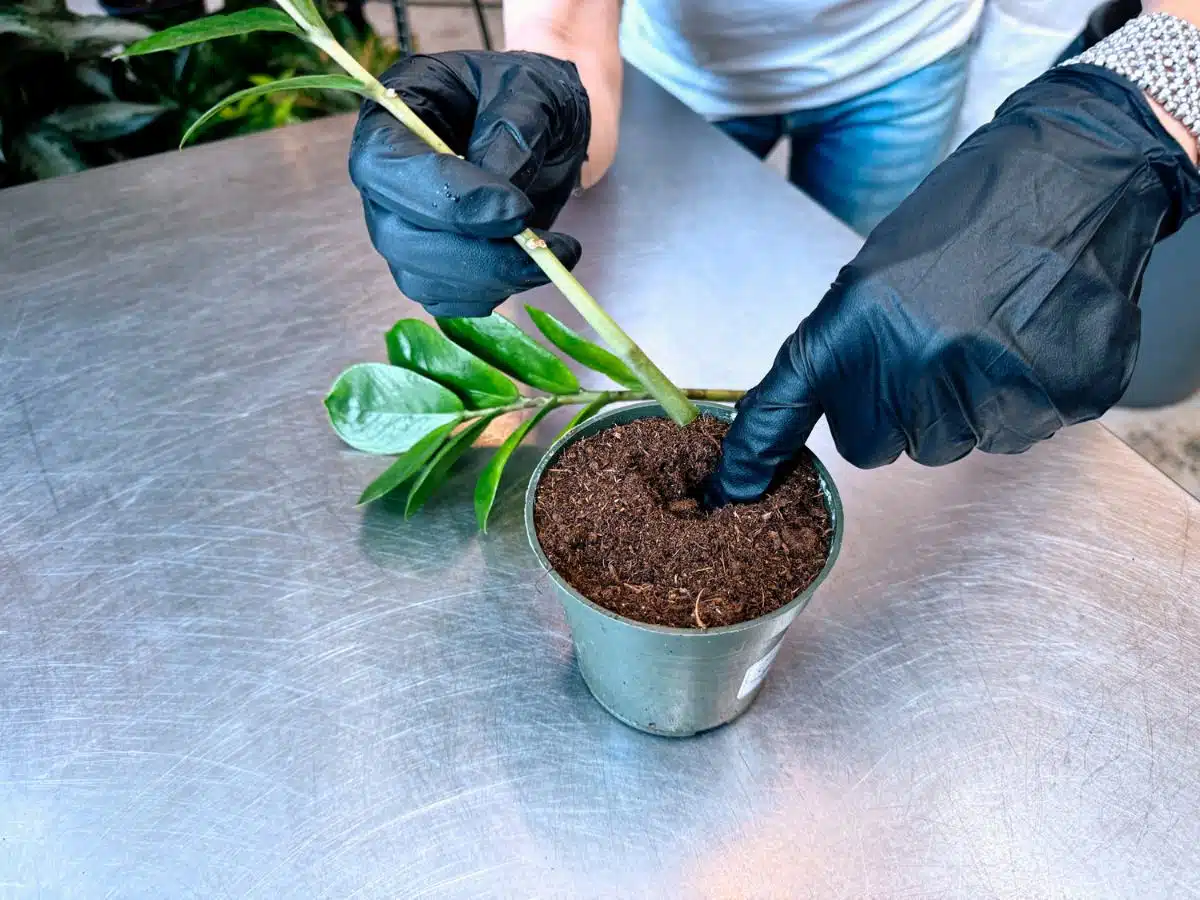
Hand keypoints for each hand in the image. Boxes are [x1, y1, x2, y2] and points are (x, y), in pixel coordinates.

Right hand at [349, 51, 590, 317]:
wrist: (542, 126)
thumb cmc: (527, 96)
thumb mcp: (531, 90)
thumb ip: (513, 132)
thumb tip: (501, 192)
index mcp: (391, 117)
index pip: (385, 166)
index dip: (443, 195)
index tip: (514, 211)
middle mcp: (385, 179)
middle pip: (398, 235)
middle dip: (474, 253)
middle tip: (540, 246)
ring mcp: (401, 227)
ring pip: (421, 277)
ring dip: (490, 279)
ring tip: (554, 253)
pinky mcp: (428, 266)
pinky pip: (446, 298)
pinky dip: (492, 292)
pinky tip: (534, 266)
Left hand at [708, 66, 1199, 505]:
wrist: (1074, 173)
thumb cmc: (971, 215)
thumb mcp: (876, 276)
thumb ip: (841, 351)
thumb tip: (808, 413)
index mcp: (855, 326)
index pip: (783, 407)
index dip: (755, 453)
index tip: (732, 489)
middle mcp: (913, 366)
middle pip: (878, 446)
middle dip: (898, 412)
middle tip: (933, 347)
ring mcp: (987, 388)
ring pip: (951, 445)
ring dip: (966, 407)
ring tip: (991, 333)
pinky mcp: (1055, 398)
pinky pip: (1019, 431)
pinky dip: (1027, 398)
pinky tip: (1031, 339)